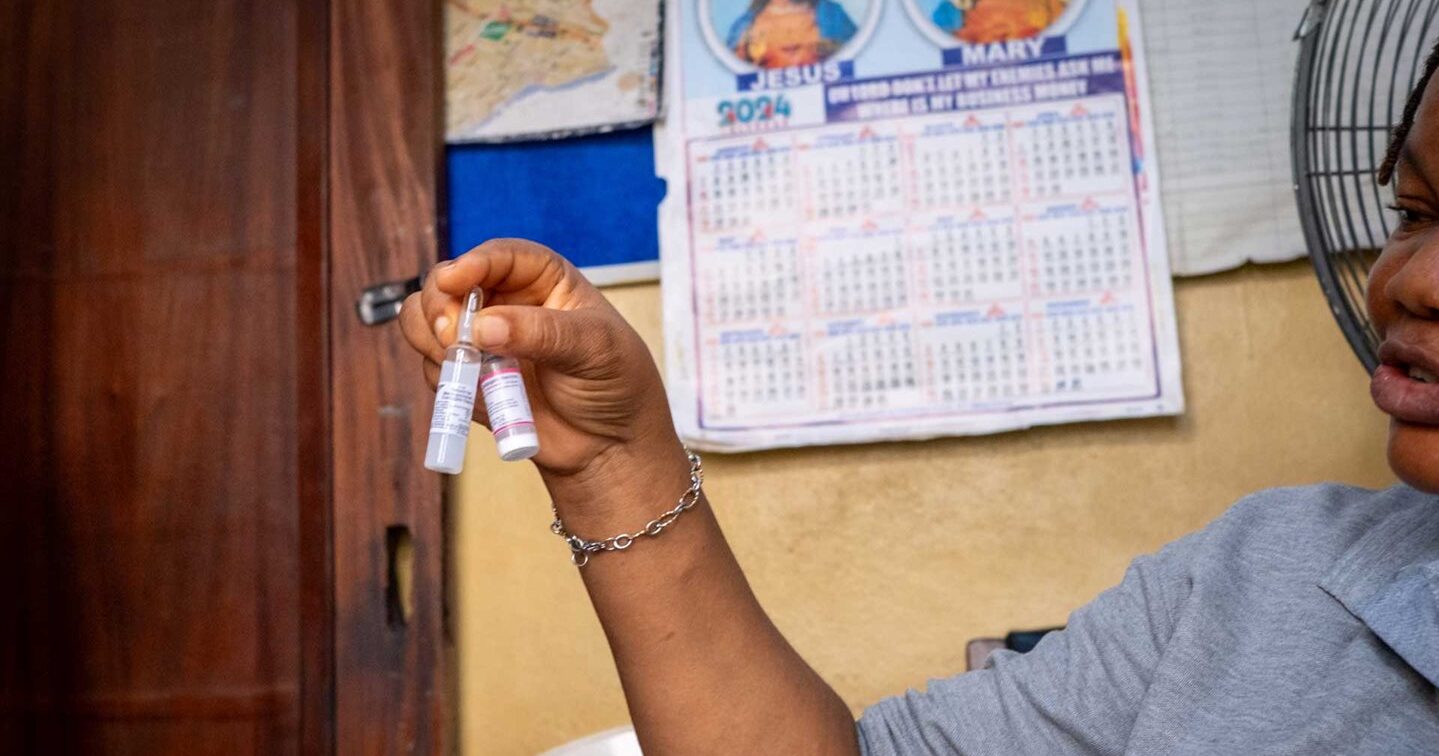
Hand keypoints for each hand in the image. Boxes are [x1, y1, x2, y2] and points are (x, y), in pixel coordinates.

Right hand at [399, 239, 685, 500]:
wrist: (610, 445)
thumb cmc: (617, 383)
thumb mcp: (594, 349)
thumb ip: (542, 333)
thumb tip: (483, 327)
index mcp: (544, 279)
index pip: (501, 256)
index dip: (473, 263)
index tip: (455, 281)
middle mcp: (506, 302)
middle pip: (449, 282)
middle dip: (441, 304)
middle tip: (452, 336)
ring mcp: (483, 341)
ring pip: (427, 319)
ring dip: (430, 337)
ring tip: (459, 361)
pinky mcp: (469, 378)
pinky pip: (433, 367)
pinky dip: (441, 376)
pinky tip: (474, 392)